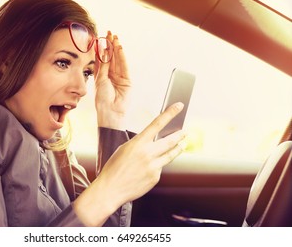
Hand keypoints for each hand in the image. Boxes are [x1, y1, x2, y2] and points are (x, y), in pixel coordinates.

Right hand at [73, 102, 185, 225]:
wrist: (110, 189)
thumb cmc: (114, 168)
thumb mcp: (124, 149)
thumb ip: (139, 144)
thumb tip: (153, 141)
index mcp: (138, 143)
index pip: (157, 123)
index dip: (170, 113)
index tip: (179, 106)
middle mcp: (148, 153)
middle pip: (170, 140)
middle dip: (180, 134)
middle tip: (185, 131)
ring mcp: (153, 166)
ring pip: (171, 154)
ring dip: (178, 148)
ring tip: (182, 144)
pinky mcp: (155, 177)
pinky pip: (160, 168)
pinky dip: (158, 165)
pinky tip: (151, 167)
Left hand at [94, 32, 130, 129]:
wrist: (110, 112)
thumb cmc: (102, 100)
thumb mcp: (100, 80)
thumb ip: (103, 66)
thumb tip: (103, 51)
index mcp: (101, 76)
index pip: (101, 59)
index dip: (101, 49)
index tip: (99, 37)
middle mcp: (111, 76)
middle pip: (110, 57)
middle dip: (110, 45)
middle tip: (109, 33)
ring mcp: (119, 78)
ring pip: (118, 60)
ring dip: (116, 49)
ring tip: (115, 38)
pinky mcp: (127, 81)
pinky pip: (124, 66)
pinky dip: (122, 57)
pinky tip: (120, 48)